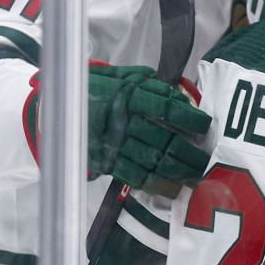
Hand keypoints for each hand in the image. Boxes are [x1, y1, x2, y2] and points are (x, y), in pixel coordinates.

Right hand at [84, 65, 212, 194]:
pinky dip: (157, 185)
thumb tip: (177, 93)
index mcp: (128, 96)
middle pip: (164, 139)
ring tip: (198, 176)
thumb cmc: (93, 89)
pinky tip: (174, 189)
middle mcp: (123, 122)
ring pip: (153, 160)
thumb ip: (147, 82)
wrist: (55, 109)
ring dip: (178, 171)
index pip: (166, 108)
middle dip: (190, 152)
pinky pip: (135, 176)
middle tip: (208, 160)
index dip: (189, 118)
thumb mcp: (118, 76)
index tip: (205, 125)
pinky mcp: (107, 163)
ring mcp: (115, 145)